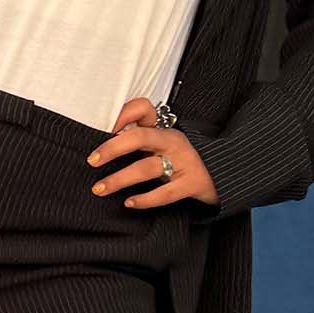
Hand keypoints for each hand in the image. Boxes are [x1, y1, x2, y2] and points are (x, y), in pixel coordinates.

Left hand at [87, 97, 218, 208]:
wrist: (221, 174)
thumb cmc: (181, 160)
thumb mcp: (161, 144)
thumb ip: (138, 139)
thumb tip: (102, 146)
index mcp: (163, 129)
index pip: (143, 109)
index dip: (122, 115)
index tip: (101, 128)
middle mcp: (172, 142)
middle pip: (140, 137)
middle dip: (112, 148)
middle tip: (92, 160)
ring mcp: (184, 162)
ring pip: (148, 168)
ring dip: (119, 179)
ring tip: (99, 189)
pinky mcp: (192, 184)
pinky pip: (166, 193)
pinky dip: (145, 200)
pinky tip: (129, 203)